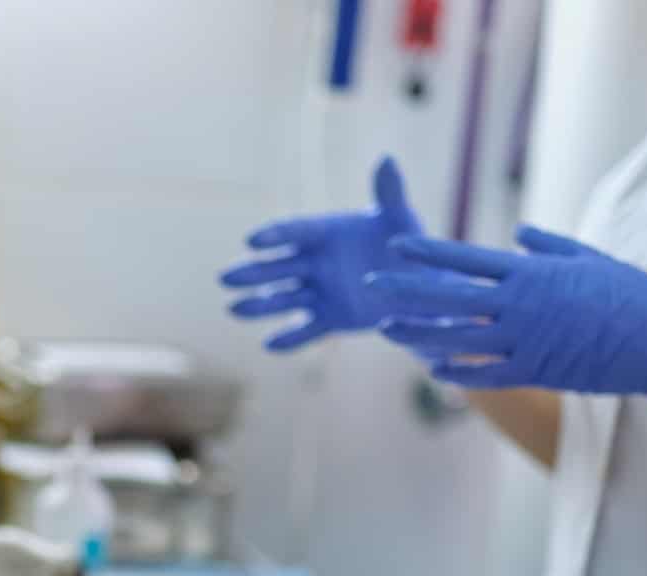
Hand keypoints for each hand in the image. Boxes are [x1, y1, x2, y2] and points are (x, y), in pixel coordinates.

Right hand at [220, 156, 424, 350]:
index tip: (251, 241)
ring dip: (259, 305)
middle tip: (225, 279)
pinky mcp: (328, 319)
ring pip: (282, 298)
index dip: (274, 235)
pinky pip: (305, 330)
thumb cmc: (409, 245)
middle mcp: (314, 262)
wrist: (420, 285)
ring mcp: (318, 292)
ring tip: (233, 310)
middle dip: (252, 273)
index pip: (294, 231)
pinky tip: (269, 345)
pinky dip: (289, 338)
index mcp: (325, 232)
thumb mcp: (401, 219)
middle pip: (277, 267)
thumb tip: (387, 159)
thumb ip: (390, 194)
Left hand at [367, 225, 646, 422]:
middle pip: (450, 295)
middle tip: (371, 284)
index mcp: (532, 273)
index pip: (468, 258)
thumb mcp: (591, 259)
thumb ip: (549, 247)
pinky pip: (484, 373)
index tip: (397, 245)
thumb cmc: (632, 296)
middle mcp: (520, 304)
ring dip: (419, 334)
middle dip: (407, 289)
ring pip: (457, 338)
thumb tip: (518, 233)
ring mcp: (524, 340)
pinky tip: (431, 368)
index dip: (429, 252)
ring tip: (386, 329)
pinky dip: (456, 371)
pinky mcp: (534, 371)